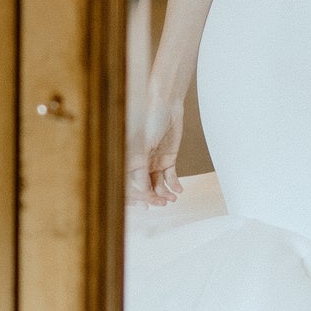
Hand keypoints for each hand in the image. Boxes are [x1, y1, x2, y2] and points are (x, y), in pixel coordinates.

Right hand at [127, 90, 184, 206]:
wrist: (167, 106)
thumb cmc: (151, 121)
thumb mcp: (144, 145)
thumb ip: (140, 165)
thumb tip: (140, 186)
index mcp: (132, 161)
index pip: (135, 184)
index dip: (141, 195)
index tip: (149, 203)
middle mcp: (142, 164)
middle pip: (147, 187)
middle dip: (154, 196)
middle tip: (163, 203)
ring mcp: (155, 163)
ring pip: (159, 184)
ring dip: (165, 192)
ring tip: (173, 198)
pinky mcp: (168, 159)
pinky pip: (170, 176)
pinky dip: (175, 184)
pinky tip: (179, 190)